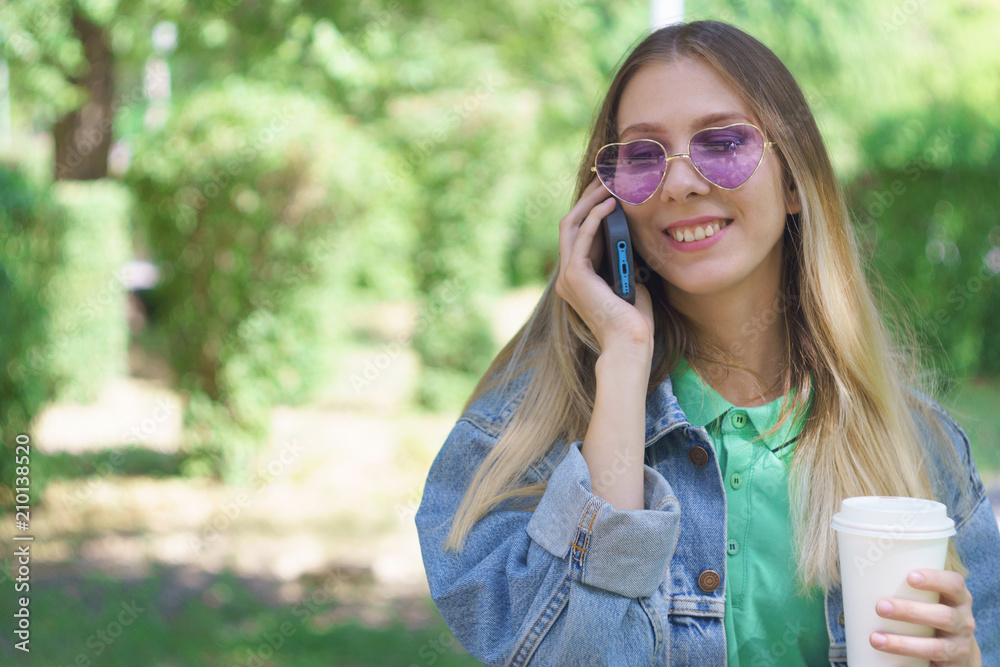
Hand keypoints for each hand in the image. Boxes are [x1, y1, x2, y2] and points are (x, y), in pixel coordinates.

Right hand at [555, 178, 653, 356]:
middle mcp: (566, 275)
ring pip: (572, 224)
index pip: (578, 234)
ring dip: (589, 201)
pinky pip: (582, 236)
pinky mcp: (575, 275)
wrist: (629, 344)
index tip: (608, 190)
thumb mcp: (629, 282)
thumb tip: (631, 240)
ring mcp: (567, 275)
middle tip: (605, 178)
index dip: (590, 209)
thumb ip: (623, 263)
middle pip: (570, 224)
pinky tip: (610, 204)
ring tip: (608, 184)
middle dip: (586, 198)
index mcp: (577, 278)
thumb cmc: (634, 321)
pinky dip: (595, 216)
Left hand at [870, 569, 979, 664]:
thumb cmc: (931, 611)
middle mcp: (963, 622)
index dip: (935, 579)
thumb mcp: (930, 597)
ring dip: (903, 644)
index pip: (954, 584)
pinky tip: (892, 664)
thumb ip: (907, 584)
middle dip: (910, 611)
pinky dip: (908, 666)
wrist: (954, 649)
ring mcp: (959, 646)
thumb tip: (861, 567)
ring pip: (935, 647)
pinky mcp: (951, 666)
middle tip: (880, 607)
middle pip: (943, 616)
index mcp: (958, 598)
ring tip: (875, 639)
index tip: (910, 577)